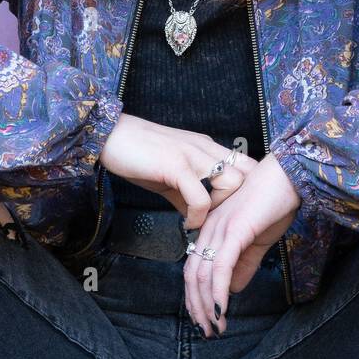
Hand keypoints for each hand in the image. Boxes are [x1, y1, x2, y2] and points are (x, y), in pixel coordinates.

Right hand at [99, 113, 256, 227]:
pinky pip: (201, 197)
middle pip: (247, 174)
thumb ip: (187, 194)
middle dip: (238, 202)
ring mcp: (193, 155)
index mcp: (207, 148)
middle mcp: (206, 148)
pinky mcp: (176, 165)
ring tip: (203, 221)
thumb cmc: (138, 155)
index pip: (246, 164)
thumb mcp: (170, 175)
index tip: (231, 211)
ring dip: (221, 209)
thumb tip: (197, 220)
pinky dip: (198, 216)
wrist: (110, 135)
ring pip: (232, 183)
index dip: (247, 189)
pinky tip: (187, 223)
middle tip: (217, 219)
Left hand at [183, 152, 301, 337]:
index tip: (203, 318)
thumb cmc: (275, 202)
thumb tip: (231, 289)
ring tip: (214, 328)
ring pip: (202, 275)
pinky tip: (221, 310)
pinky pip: (220, 268)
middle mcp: (209, 230)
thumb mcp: (258, 240)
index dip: (196, 296)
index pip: (194, 268)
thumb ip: (244, 264)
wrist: (289, 176)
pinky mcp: (234, 231)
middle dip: (196, 307)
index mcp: (212, 230)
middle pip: (191, 275)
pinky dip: (217, 293)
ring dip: (206, 306)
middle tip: (206, 331)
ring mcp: (220, 230)